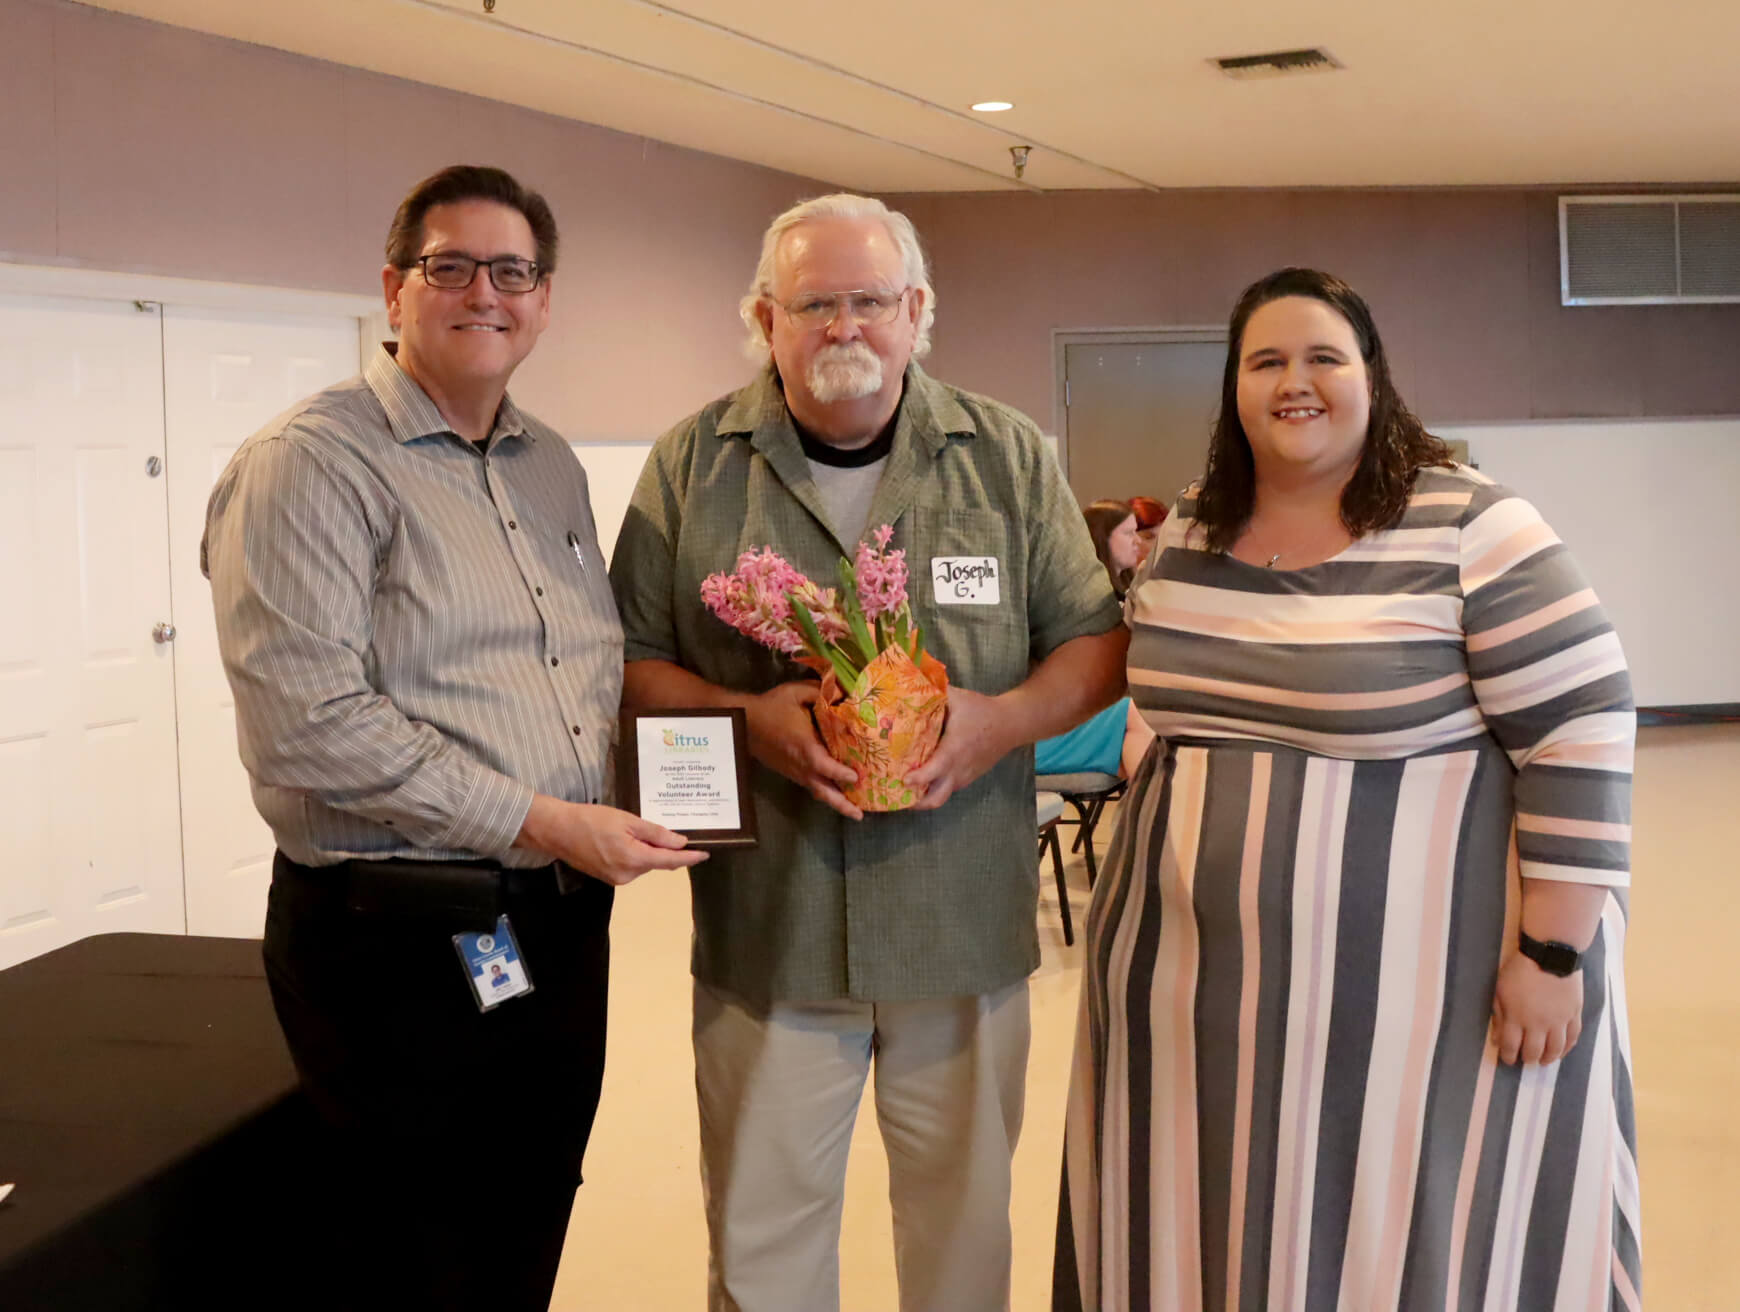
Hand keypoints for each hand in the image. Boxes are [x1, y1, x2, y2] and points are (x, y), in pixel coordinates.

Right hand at [517, 796, 706, 885]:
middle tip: (673, 831)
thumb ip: (655, 833)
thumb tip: (680, 843)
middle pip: (656, 862)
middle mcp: (628, 875)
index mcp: (634, 859)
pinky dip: (635, 855)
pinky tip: (626, 840)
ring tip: (638, 830)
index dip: (690, 858)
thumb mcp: (627, 821)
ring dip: (648, 851)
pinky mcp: (608, 878)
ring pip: (644, 864)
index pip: (670, 861)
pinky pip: (631, 866)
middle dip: (665, 849)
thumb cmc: (592, 820)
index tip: (705, 854)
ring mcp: (617, 879)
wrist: (558, 831)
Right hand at [745, 681, 862, 819]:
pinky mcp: (790, 773)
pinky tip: (837, 793)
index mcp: (803, 746)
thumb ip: (820, 692)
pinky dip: (825, 792)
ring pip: (817, 791)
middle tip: (859, 815)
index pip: (823, 765)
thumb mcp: (796, 692)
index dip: (840, 773)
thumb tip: (844, 693)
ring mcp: (794, 771)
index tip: (856, 777)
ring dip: (836, 803)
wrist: (744, 722)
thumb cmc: (771, 707)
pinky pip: (811, 786)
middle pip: (822, 790)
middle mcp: (800, 764)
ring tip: (854, 811)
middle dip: (841, 804)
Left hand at [905, 686, 1012, 811]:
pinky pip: (949, 788)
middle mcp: (958, 769)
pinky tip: (923, 779)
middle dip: (916, 803)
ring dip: (923, 797)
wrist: (1011, 724)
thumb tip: (910, 688)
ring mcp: (964, 776)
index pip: (933, 771)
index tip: (902, 778)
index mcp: (954, 750)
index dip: (917, 778)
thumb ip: (934, 693)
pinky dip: (934, 788)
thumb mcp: (958, 698)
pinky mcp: (968, 777)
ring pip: (941, 796)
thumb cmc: (982, 711)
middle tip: (896, 794)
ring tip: (904, 789)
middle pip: (936, 799)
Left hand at [1490, 951, 1583, 1065]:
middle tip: (1526, 1061)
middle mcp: (1538, 1024)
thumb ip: (1498, 1014)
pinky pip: (1573, 1037)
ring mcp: (1559, 1020)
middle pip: (1534, 1050)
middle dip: (1528, 1059)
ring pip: (1555, 1049)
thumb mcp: (1500, 990)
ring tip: (1543, 1061)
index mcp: (1517, 1017)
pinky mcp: (1574, 1014)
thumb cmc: (1520, 970)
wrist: (1550, 955)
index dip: (1508, 1056)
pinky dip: (1567, 1048)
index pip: (1511, 1045)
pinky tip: (1562, 1052)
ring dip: (1548, 1058)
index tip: (1507, 1060)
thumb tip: (1496, 1038)